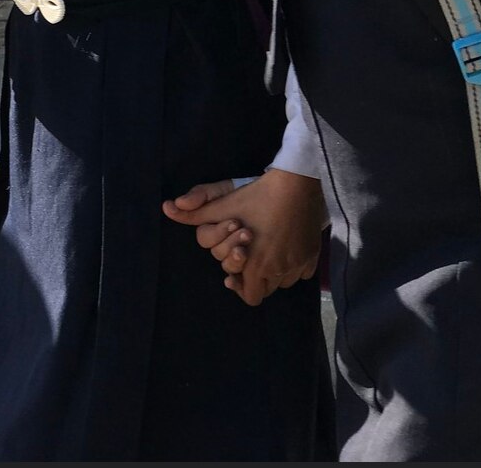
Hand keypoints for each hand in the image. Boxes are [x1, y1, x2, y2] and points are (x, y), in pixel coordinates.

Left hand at [163, 169, 324, 304]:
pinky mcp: (313, 256)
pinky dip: (291, 266)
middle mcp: (280, 271)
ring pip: (283, 282)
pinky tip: (283, 249)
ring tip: (263, 253)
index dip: (239, 286)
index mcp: (256, 265)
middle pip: (265, 290)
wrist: (297, 184)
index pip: (249, 295)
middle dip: (254, 278)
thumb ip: (196, 212)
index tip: (234, 274)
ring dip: (272, 274)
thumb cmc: (257, 196)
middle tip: (248, 259)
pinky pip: (301, 272)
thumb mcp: (224, 203)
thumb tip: (167, 208)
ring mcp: (299, 264)